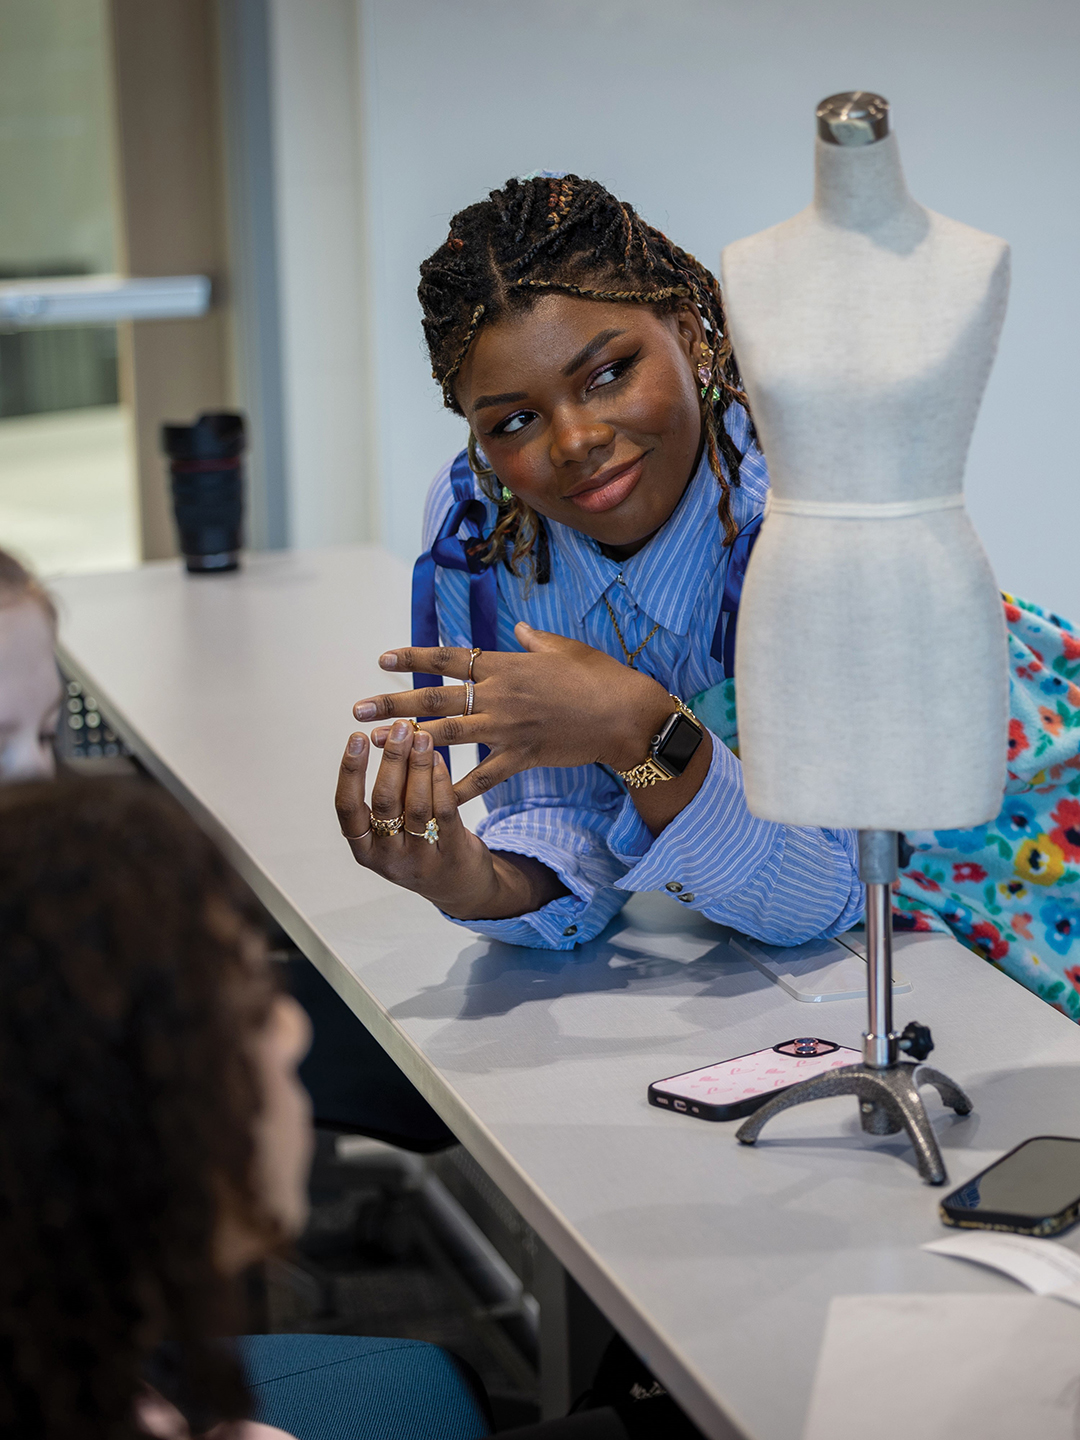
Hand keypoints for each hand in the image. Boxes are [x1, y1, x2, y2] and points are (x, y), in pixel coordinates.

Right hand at [334, 723, 567, 918]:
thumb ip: (388, 795)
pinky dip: (440, 781)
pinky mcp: (452, 853)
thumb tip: (387, 738)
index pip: (348, 808)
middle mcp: (389, 858)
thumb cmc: (419, 847)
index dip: (350, 771)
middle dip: (391, 759)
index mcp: (364, 850)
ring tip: (421, 735)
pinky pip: (445, 811)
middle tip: (399, 727)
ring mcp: (421, 859)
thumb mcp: (391, 832)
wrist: (459, 887)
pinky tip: (439, 758)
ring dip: (418, 765)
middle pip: (385, 802)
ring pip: (417, 805)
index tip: (356, 737)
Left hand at [352, 623, 673, 803]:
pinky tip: (430, 797)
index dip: (414, 658)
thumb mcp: (564, 648)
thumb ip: (535, 641)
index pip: (450, 658)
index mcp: (506, 664)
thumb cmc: (600, 675)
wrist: (626, 714)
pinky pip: (483, 775)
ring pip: (448, 734)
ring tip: (375, 744)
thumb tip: (519, 629)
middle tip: (358, 709)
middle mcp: (500, 695)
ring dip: (408, 739)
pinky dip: (457, 787)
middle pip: (437, 697)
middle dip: (394, 703)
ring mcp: (509, 727)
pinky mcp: (523, 756)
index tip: (381, 659)